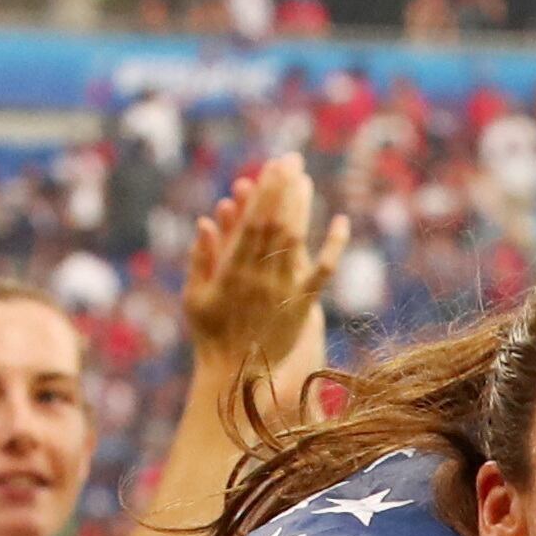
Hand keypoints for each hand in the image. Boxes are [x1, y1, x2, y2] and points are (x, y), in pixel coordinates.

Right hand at [183, 153, 348, 380]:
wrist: (235, 375)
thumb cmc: (211, 335)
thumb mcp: (194, 298)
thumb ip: (200, 260)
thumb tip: (206, 222)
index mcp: (232, 270)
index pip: (251, 221)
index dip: (264, 191)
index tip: (271, 166)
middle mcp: (259, 276)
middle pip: (274, 222)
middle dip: (283, 189)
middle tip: (291, 159)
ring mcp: (282, 290)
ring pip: (295, 240)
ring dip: (301, 207)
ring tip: (305, 180)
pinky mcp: (303, 306)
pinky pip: (322, 272)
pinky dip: (333, 246)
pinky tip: (341, 221)